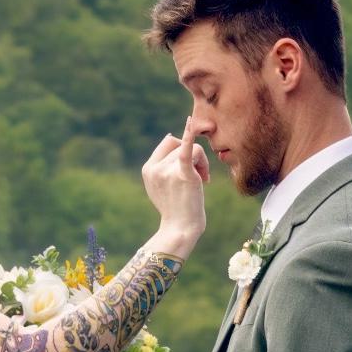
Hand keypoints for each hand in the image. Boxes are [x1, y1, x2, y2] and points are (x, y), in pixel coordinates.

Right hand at [142, 117, 207, 247]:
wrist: (180, 229)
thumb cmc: (175, 209)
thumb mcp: (159, 186)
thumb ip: (162, 166)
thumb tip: (172, 137)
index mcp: (147, 169)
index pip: (167, 144)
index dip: (180, 152)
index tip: (188, 170)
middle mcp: (155, 168)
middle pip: (178, 143)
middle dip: (192, 154)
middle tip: (201, 175)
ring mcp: (168, 171)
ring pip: (192, 149)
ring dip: (202, 163)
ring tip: (204, 182)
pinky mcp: (184, 174)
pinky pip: (187, 150)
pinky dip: (189, 135)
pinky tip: (191, 122)